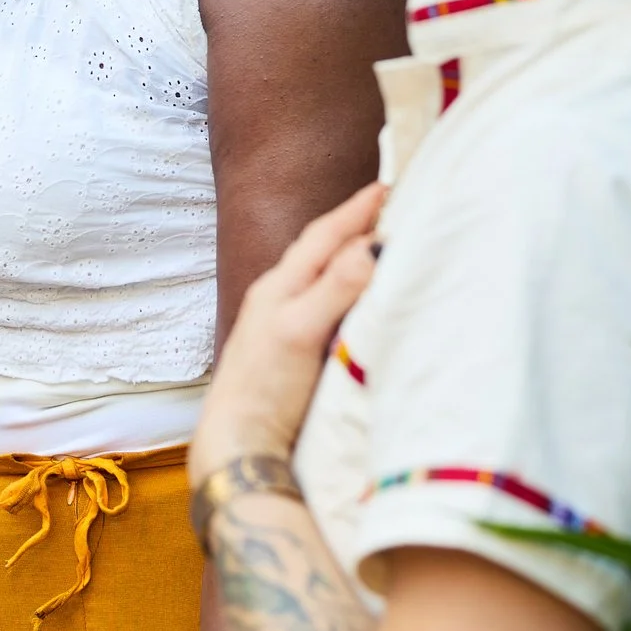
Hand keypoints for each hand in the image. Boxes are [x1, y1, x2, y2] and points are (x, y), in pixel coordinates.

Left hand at [191, 181, 382, 481]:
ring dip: (349, 255)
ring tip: (380, 242)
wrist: (239, 445)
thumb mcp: (300, 331)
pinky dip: (346, 290)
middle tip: (391, 203)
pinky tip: (358, 299)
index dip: (356, 210)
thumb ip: (335, 288)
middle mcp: (279, 299)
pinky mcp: (292, 353)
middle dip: (354, 224)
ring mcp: (283, 325)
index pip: (324, 236)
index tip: (390, 185)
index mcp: (278, 287)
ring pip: (321, 277)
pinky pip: (324, 305)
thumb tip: (374, 244)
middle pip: (321, 251)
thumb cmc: (265, 388)